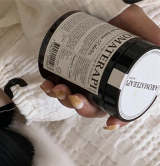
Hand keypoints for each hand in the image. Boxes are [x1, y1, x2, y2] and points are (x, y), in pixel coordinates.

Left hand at [40, 5, 159, 129]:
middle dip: (84, 108)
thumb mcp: (136, 23)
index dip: (119, 117)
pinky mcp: (63, 72)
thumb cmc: (110, 10)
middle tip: (76, 99)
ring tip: (59, 89)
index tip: (110, 122)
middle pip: (95, 106)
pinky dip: (51, 89)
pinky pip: (56, 88)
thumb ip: (152, 39)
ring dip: (64, 100)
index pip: (122, 102)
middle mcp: (100, 78)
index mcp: (119, 74)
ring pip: (73, 99)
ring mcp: (81, 76)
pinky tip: (48, 85)